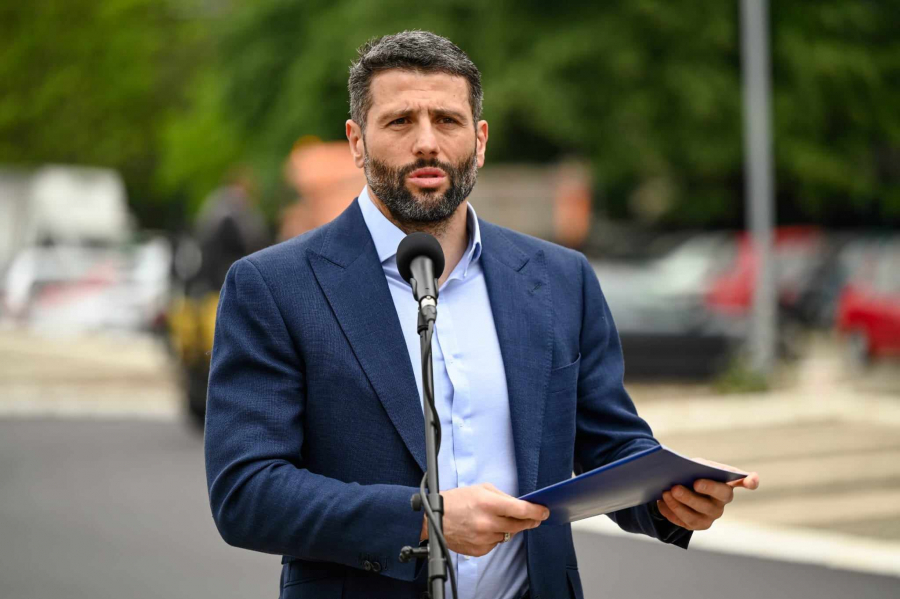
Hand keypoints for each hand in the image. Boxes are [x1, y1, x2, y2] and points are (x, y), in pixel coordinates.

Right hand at [421, 483, 549, 556]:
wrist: (433, 519)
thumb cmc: (457, 500)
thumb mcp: (481, 489)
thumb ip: (502, 496)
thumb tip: (520, 504)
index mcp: (489, 503)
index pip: (521, 509)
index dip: (536, 511)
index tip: (544, 511)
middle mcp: (488, 523)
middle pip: (519, 525)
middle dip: (529, 521)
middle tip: (534, 518)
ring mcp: (484, 538)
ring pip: (508, 535)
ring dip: (508, 528)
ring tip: (497, 520)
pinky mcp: (479, 550)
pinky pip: (496, 544)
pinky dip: (495, 537)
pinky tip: (485, 529)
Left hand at [656, 459, 759, 530]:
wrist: (680, 484)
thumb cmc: (692, 472)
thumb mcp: (694, 466)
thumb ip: (694, 467)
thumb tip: (682, 469)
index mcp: (726, 483)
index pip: (745, 482)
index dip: (750, 481)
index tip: (750, 480)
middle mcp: (722, 503)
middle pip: (711, 504)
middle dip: (692, 497)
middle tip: (675, 487)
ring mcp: (709, 517)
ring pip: (695, 517)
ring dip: (678, 506)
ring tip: (665, 493)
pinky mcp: (696, 525)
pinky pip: (682, 522)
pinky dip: (670, 512)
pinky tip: (660, 501)